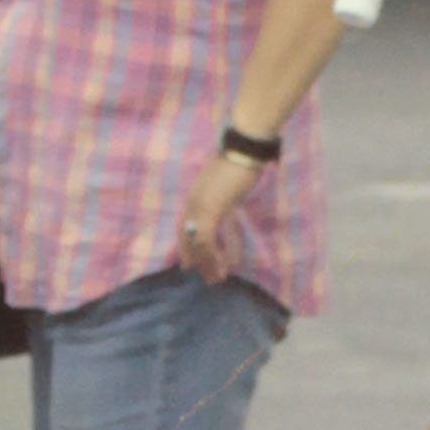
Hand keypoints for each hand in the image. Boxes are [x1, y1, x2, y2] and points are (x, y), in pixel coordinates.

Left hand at [177, 151, 253, 286]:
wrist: (243, 150)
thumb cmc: (240, 163)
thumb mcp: (228, 186)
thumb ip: (225, 200)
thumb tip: (229, 209)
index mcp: (195, 195)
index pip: (185, 226)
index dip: (187, 247)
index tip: (191, 264)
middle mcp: (192, 202)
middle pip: (187, 237)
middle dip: (196, 260)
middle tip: (206, 278)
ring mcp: (199, 206)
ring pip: (196, 243)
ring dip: (207, 263)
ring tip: (216, 279)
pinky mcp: (210, 210)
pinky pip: (207, 241)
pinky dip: (214, 256)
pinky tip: (224, 267)